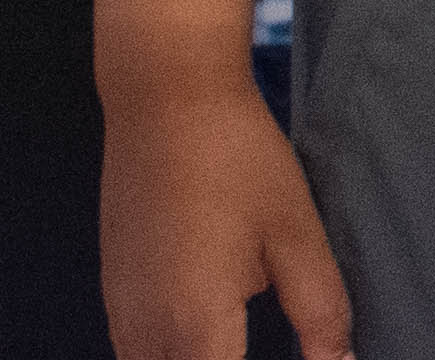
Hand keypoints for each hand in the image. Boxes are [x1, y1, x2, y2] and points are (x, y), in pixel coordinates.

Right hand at [101, 77, 350, 359]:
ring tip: (242, 340)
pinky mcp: (113, 295)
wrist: (164, 100)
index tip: (308, 355)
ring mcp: (121, 316)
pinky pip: (136, 353)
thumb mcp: (296, 234)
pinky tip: (210, 336)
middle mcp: (146, 335)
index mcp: (196, 328)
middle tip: (263, 339)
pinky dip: (171, 355)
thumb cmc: (237, 160)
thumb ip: (321, 312)